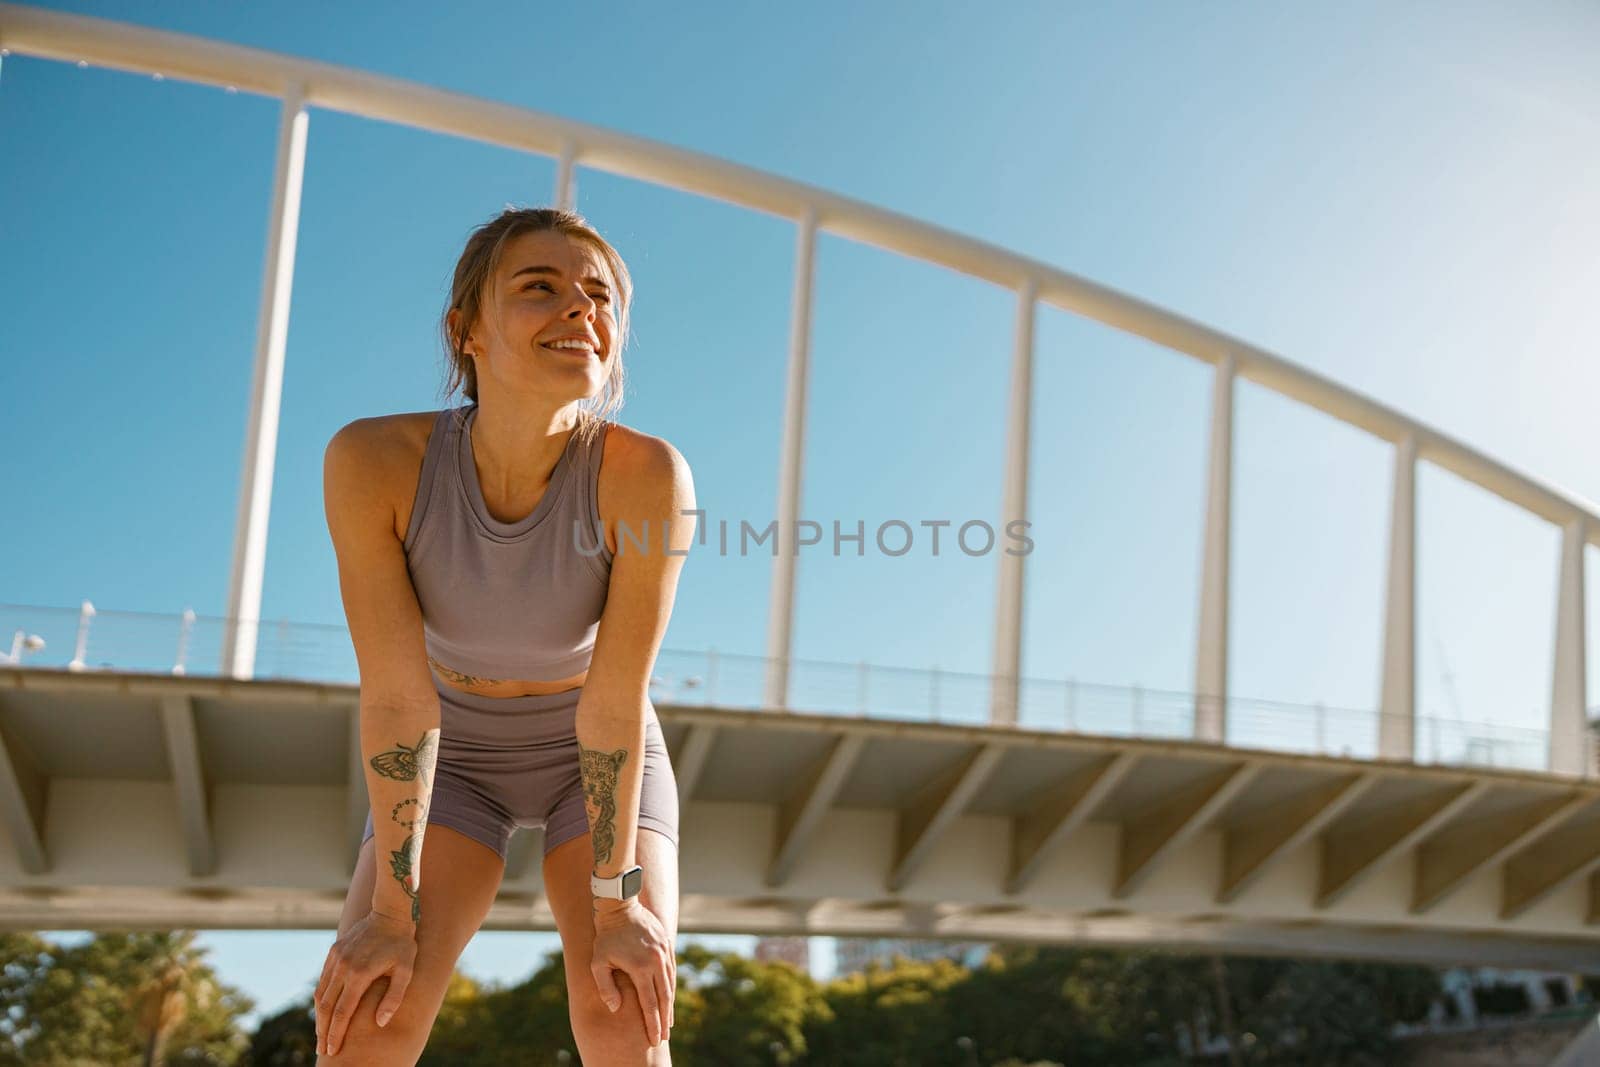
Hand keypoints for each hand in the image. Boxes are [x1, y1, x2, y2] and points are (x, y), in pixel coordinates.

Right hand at [315, 909, 417, 1056]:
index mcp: (360, 974)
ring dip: (319, 1016)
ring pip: (321, 994)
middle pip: (327, 1007)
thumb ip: (393, 997)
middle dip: (323, 1031)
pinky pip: (323, 979)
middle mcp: (343, 966)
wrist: (390, 913)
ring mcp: (336, 958)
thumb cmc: (402, 944)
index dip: (336, 1033)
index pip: (343, 1012)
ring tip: (321, 1034)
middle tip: (323, 1050)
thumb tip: (380, 1022)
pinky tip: (324, 1010)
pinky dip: (321, 998)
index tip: (332, 1050)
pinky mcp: (333, 951)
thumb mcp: (405, 971)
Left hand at [590, 898, 675, 1046]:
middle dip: (664, 1019)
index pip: (650, 1003)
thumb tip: (616, 1008)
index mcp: (640, 968)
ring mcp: (664, 952)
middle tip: (664, 1036)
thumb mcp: (598, 963)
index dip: (653, 1023)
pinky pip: (671, 970)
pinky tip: (669, 996)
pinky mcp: (666, 944)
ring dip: (670, 1004)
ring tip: (668, 1021)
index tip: (655, 1038)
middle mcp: (656, 961)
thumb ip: (606, 987)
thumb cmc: (605, 937)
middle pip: (664, 997)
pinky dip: (671, 985)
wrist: (619, 906)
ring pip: (670, 984)